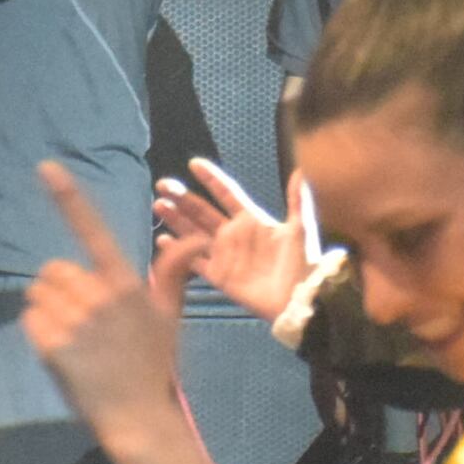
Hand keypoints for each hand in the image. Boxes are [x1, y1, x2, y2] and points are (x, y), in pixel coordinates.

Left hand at [23, 163, 193, 443]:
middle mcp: (99, 296)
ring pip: (39, 292)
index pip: (94, 230)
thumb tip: (193, 239)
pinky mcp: (51, 344)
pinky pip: (30, 318)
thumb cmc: (153, 365)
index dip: (69, 197)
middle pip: (55, 269)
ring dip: (48, 309)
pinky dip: (38, 330)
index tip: (47, 167)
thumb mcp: (168, 317)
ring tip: (75, 337)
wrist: (138, 417)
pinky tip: (62, 350)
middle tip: (86, 320)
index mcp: (126, 283)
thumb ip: (172, 274)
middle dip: (63, 289)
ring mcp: (74, 320)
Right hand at [152, 156, 312, 320]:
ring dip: (177, 219)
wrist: (299, 299)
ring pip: (194, 232)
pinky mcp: (219, 276)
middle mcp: (234, 234)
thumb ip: (297, 200)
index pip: (227, 193)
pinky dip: (179, 251)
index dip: (211, 179)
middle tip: (163, 185)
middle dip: (183, 197)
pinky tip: (164, 239)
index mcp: (253, 220)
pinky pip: (194, 261)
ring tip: (159, 205)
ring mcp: (225, 255)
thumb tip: (299, 172)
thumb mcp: (301, 229)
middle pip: (203, 211)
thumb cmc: (303, 263)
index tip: (194, 164)